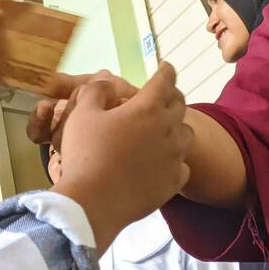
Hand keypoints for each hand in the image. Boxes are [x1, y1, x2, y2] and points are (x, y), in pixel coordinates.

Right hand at [50, 63, 191, 247]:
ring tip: (165, 131)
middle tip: (164, 96)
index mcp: (147, 108)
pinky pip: (182, 167)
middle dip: (173, 96)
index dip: (165, 70)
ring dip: (177, 128)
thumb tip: (104, 80)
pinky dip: (175, 161)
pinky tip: (165, 164)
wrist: (92, 202)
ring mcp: (174, 157)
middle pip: (179, 104)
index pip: (164, 80)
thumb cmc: (86, 154)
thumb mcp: (82, 115)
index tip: (165, 66)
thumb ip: (95, 92)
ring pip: (186, 135)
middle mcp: (168, 129)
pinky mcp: (172, 182)